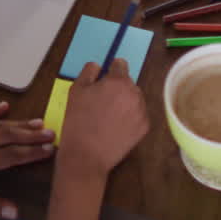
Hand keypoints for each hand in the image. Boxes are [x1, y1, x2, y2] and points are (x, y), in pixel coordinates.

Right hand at [57, 60, 148, 177]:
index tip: (104, 79)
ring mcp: (142, 111)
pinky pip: (138, 114)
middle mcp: (134, 94)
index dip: (110, 70)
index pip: (120, 64)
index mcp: (118, 81)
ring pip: (134, 98)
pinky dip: (130, 117)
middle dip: (117, 88)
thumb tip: (98, 66)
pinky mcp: (144, 128)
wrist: (86, 155)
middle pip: (128, 82)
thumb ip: (88, 72)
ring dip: (125, 101)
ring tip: (108, 116)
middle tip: (102, 102)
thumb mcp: (76, 90)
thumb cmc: (78, 121)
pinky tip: (115, 126)